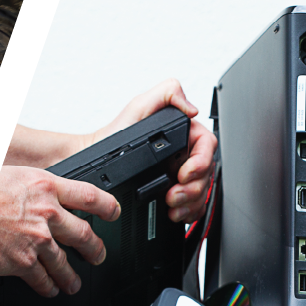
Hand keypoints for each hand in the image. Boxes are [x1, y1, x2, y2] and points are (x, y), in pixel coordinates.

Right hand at [0, 166, 119, 296]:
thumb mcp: (10, 174)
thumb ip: (30, 186)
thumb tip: (34, 190)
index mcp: (46, 187)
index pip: (89, 195)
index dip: (107, 206)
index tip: (114, 213)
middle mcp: (47, 214)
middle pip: (84, 234)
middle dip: (95, 248)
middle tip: (98, 255)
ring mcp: (37, 240)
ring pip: (64, 262)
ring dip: (71, 276)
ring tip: (74, 283)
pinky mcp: (23, 262)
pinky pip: (42, 279)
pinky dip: (49, 286)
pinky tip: (50, 289)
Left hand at [84, 79, 217, 223]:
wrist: (98, 161)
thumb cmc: (116, 135)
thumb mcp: (140, 106)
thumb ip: (168, 94)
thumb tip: (192, 109)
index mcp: (184, 133)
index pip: (207, 147)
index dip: (201, 162)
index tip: (183, 173)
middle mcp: (186, 154)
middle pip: (207, 173)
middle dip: (193, 188)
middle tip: (173, 194)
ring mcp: (181, 174)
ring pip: (202, 191)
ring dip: (190, 202)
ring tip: (171, 204)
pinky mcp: (175, 192)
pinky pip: (193, 205)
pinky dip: (187, 212)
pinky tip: (174, 212)